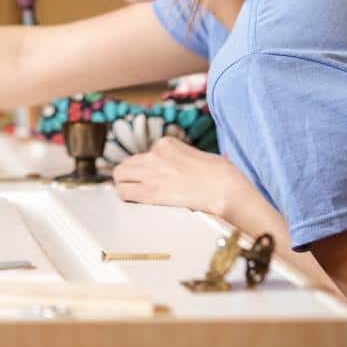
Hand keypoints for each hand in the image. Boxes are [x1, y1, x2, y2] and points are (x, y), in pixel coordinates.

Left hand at [112, 136, 248, 217]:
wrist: (226, 189)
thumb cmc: (221, 175)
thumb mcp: (199, 155)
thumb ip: (182, 158)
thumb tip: (180, 167)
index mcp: (166, 143)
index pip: (144, 154)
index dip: (146, 168)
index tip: (153, 177)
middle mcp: (154, 154)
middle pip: (128, 164)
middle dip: (131, 175)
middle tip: (138, 186)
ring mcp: (150, 171)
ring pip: (120, 175)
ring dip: (125, 184)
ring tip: (134, 194)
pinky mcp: (150, 191)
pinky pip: (125, 192)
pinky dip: (126, 197)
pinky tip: (133, 202)